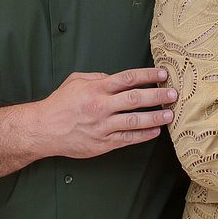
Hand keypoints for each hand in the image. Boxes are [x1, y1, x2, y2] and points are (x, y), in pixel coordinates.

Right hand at [36, 68, 176, 158]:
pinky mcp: (102, 143)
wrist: (44, 129)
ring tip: (170, 115)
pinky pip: (127, 139)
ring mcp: (102, 126)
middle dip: (157, 96)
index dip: (147, 76)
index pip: (127, 79)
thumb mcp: (75, 81)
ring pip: (134, 121)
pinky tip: (155, 132)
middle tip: (173, 94)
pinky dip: (142, 135)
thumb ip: (97, 77)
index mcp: (96, 89)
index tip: (162, 75)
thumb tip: (114, 77)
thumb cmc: (59, 104)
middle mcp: (101, 106)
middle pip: (135, 99)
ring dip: (155, 117)